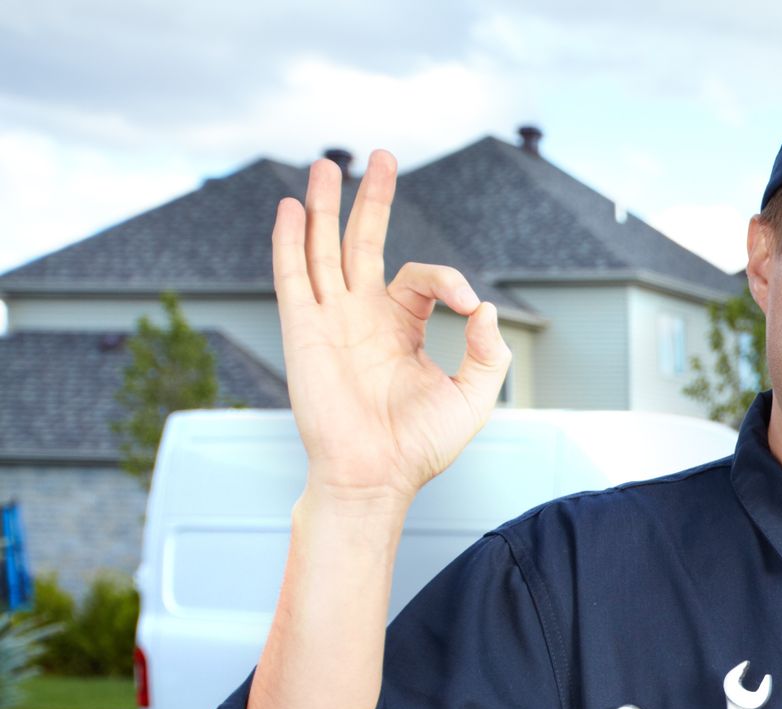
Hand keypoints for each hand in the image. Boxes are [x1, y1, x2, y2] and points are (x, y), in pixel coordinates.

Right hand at [272, 149, 509, 507]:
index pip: (423, 279)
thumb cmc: (421, 446)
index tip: (470, 305)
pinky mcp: (303, 330)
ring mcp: (330, 320)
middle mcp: (363, 317)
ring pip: (324, 248)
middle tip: (383, 156)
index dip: (450, 280)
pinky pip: (293, 276)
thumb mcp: (473, 396)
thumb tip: (487, 308)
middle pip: (363, 243)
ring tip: (328, 163)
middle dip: (373, 199)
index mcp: (402, 329)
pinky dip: (290, 241)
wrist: (376, 475)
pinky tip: (289, 208)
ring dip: (323, 205)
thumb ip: (489, 352)